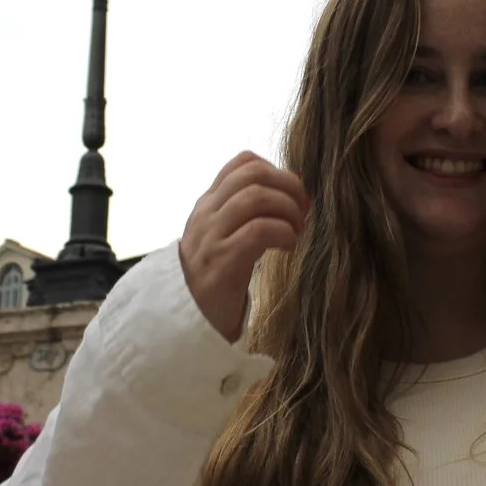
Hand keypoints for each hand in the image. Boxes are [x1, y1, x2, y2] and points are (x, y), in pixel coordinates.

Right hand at [179, 152, 308, 342]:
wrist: (183, 324)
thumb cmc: (213, 281)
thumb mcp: (221, 238)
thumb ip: (241, 216)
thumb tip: (286, 196)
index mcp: (208, 204)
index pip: (243, 162)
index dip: (277, 171)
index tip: (292, 196)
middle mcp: (207, 215)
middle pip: (253, 174)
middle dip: (289, 186)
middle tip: (302, 211)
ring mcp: (211, 238)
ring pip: (256, 197)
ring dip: (288, 210)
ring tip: (295, 231)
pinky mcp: (222, 264)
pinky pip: (259, 230)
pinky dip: (283, 233)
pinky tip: (288, 247)